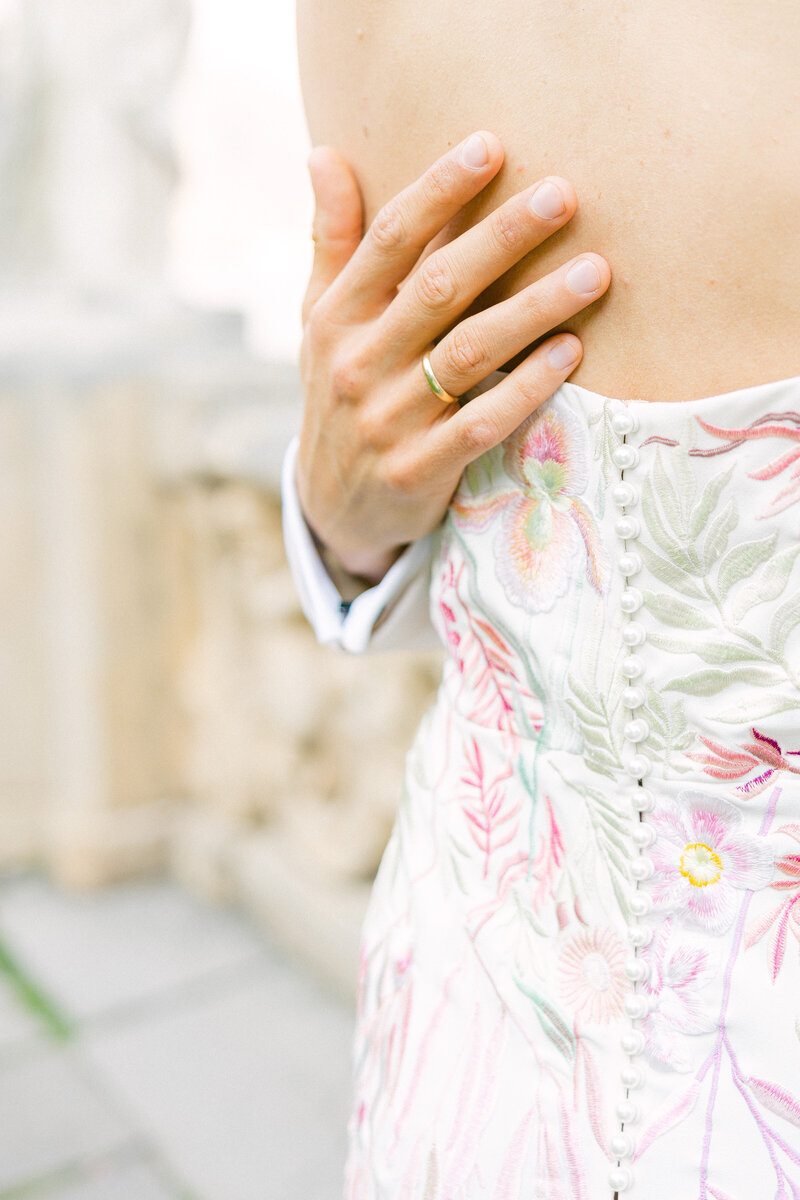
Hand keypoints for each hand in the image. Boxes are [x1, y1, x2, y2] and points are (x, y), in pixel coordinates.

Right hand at [296, 131, 610, 584]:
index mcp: (334, 318)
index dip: (437, 191)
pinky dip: (526, 387)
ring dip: (535, 309)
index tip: (490, 146)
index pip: (388, 242)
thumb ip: (331, 243)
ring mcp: (386, 421)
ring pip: (469, 353)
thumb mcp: (320, 323)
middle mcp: (356, 364)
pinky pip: (482, 423)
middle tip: (564, 194)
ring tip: (595, 271)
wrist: (332, 507)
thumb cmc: (340, 394)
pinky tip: (571, 352)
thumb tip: (323, 153)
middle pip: (437, 289)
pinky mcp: (418, 470)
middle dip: (502, 237)